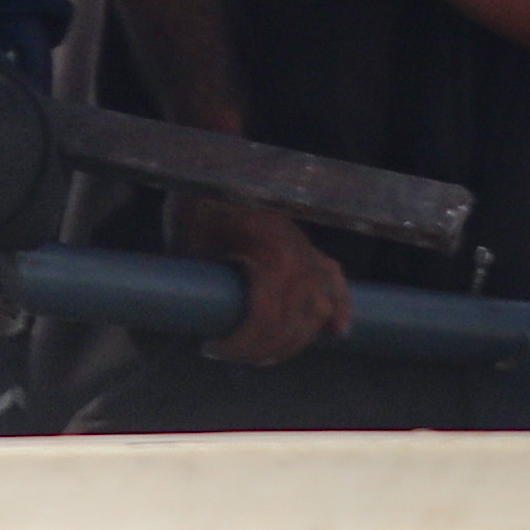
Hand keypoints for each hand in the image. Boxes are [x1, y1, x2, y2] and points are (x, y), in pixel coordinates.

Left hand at [179, 195, 355, 365]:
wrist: (220, 174)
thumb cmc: (198, 210)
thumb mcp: (188, 249)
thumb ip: (200, 286)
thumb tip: (198, 325)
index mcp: (267, 258)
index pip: (264, 320)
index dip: (239, 345)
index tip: (211, 348)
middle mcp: (298, 259)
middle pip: (293, 323)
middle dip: (263, 349)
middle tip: (233, 355)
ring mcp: (310, 254)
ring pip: (318, 311)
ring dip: (295, 339)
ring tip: (267, 353)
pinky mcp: (313, 250)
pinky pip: (337, 283)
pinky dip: (340, 307)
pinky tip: (337, 331)